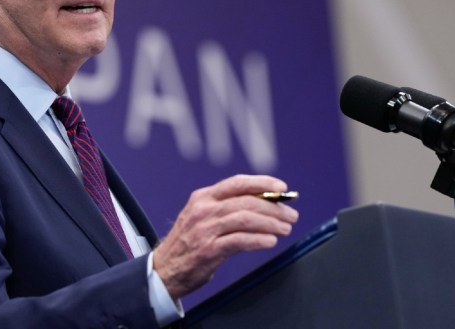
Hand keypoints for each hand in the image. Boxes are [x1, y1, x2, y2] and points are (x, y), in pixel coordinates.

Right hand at [152, 174, 298, 298]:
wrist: (163, 271)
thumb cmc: (188, 243)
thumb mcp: (202, 217)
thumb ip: (227, 208)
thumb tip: (264, 203)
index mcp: (203, 197)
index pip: (237, 183)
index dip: (262, 183)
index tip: (282, 188)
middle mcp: (203, 210)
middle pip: (246, 201)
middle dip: (274, 207)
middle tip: (291, 215)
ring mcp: (205, 230)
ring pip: (246, 218)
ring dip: (271, 223)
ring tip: (285, 229)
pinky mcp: (208, 250)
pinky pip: (240, 241)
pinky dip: (259, 240)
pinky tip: (271, 241)